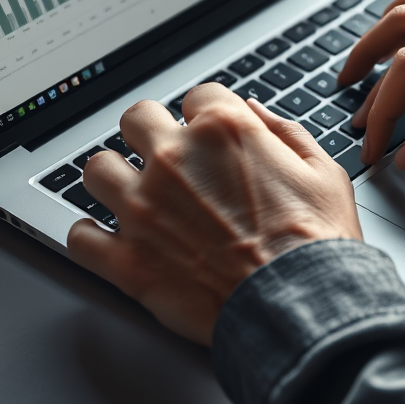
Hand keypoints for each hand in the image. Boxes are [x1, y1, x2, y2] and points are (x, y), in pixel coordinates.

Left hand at [67, 84, 361, 345]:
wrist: (301, 308)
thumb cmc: (317, 244)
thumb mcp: (323, 171)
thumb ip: (285, 131)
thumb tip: (255, 110)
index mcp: (224, 130)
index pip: (198, 95)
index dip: (208, 115)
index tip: (211, 134)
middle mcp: (176, 159)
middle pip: (136, 118)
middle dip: (151, 133)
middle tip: (166, 155)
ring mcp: (144, 208)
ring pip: (97, 170)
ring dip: (114, 179)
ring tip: (132, 194)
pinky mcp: (128, 260)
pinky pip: (80, 237)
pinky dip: (92, 239)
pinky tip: (110, 241)